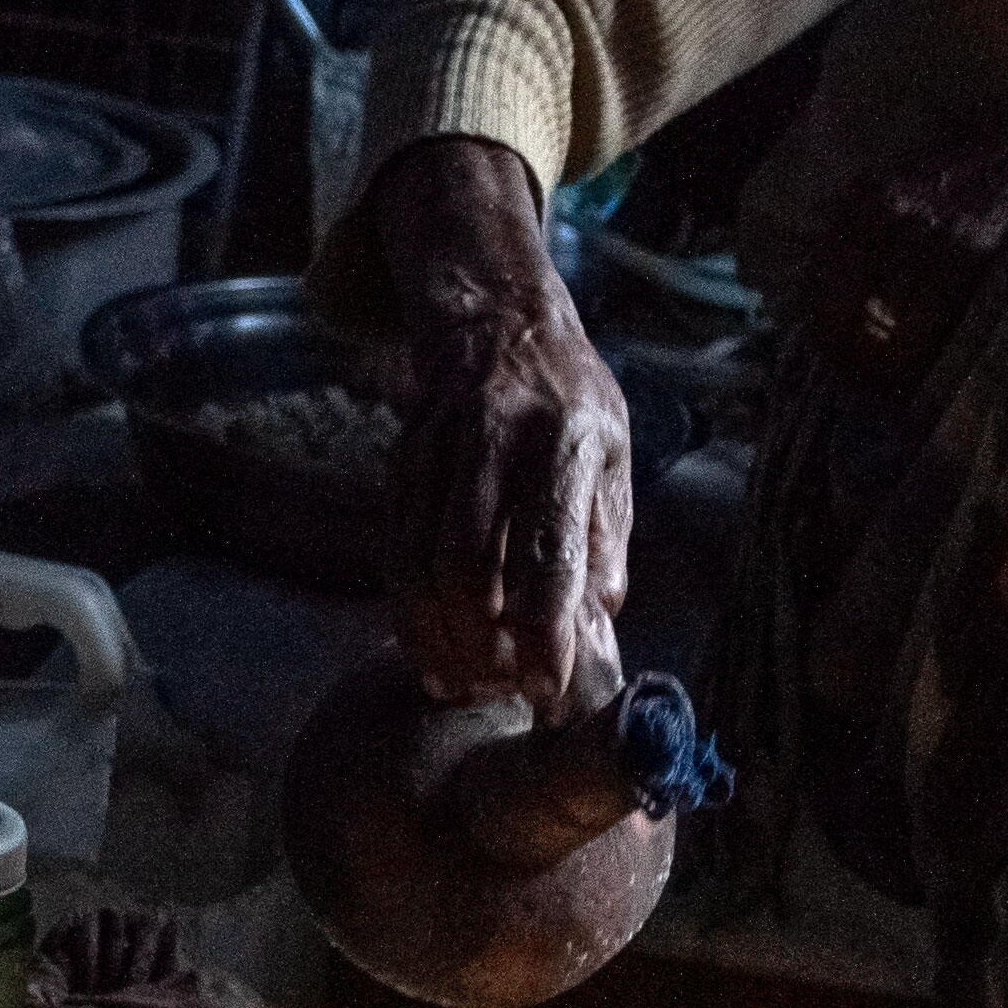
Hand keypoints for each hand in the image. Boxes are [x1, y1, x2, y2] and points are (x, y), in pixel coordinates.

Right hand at [372, 131, 632, 717]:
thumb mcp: (614, 455)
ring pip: (419, 560)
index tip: (549, 691)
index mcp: (564, 438)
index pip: (551, 549)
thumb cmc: (571, 399)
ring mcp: (437, 445)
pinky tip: (428, 648)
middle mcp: (494, 437)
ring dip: (438, 634)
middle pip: (467, 562)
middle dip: (481, 643)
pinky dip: (407, 607)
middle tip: (502, 691)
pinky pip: (394, 546)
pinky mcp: (400, 459)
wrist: (496, 316)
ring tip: (464, 684)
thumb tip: (596, 627)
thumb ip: (604, 540)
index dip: (547, 630)